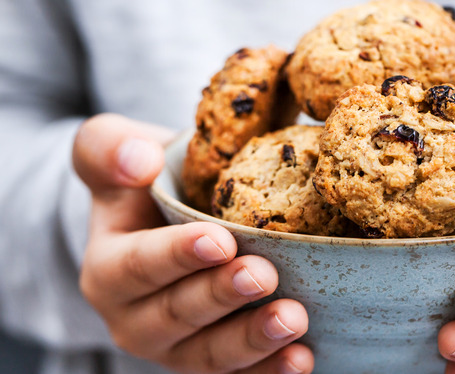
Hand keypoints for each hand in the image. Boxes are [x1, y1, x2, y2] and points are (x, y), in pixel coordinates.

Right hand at [75, 113, 312, 373]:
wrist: (166, 218)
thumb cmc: (148, 180)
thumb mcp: (114, 150)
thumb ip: (109, 147)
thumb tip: (140, 160)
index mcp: (108, 269)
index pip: (138, 266)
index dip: (179, 255)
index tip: (221, 240)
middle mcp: (135, 318)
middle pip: (178, 314)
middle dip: (222, 296)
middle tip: (264, 275)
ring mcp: (176, 347)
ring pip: (210, 354)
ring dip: (252, 340)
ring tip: (293, 319)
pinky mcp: (212, 362)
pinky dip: (269, 371)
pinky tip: (301, 359)